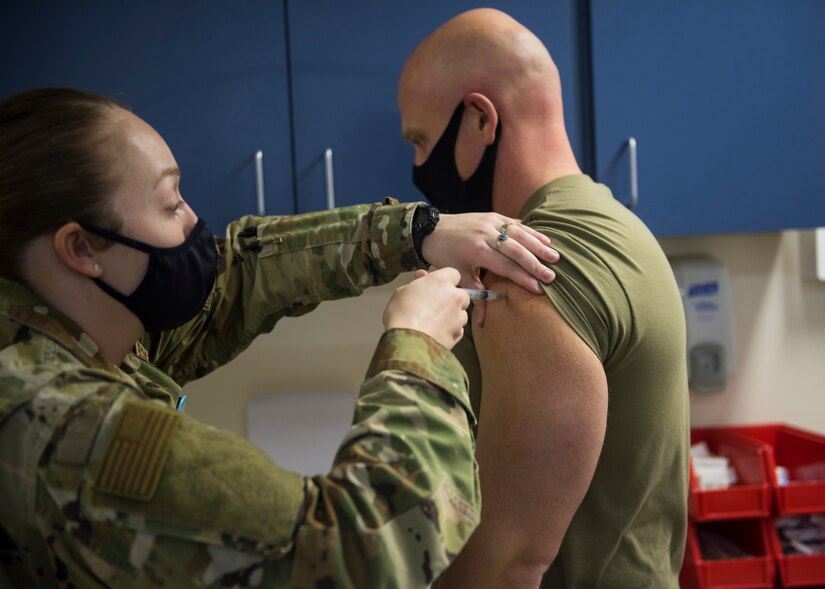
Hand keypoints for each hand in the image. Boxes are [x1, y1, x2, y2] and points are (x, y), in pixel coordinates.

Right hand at [383, 268, 469, 349]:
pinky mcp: (458, 334)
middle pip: (461, 294)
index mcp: (440, 282)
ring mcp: (458, 316)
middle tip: (435, 305)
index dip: (445, 280)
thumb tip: (422, 278)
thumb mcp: (401, 292)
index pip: (453, 274)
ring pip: (461, 313)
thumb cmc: (402, 316)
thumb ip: (416, 283)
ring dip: (452, 315)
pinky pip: (458, 329)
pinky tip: (436, 332)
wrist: (408, 343)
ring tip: (434, 322)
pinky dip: (450, 330)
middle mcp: (454, 297)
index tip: (437, 286)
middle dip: (452, 299)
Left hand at [421, 212, 558, 291]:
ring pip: (519, 235)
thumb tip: (483, 323)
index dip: (523, 278)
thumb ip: (475, 296)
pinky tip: (546, 240)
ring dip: (539, 246)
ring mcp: (491, 222)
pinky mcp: (493, 216)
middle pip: (517, 250)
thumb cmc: (445, 255)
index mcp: (477, 251)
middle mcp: (486, 234)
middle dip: (536, 264)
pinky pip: (516, 224)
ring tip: (555, 257)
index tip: (539, 289)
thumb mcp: (458, 276)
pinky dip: (531, 232)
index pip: (506, 267)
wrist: (431, 229)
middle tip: (552, 276)